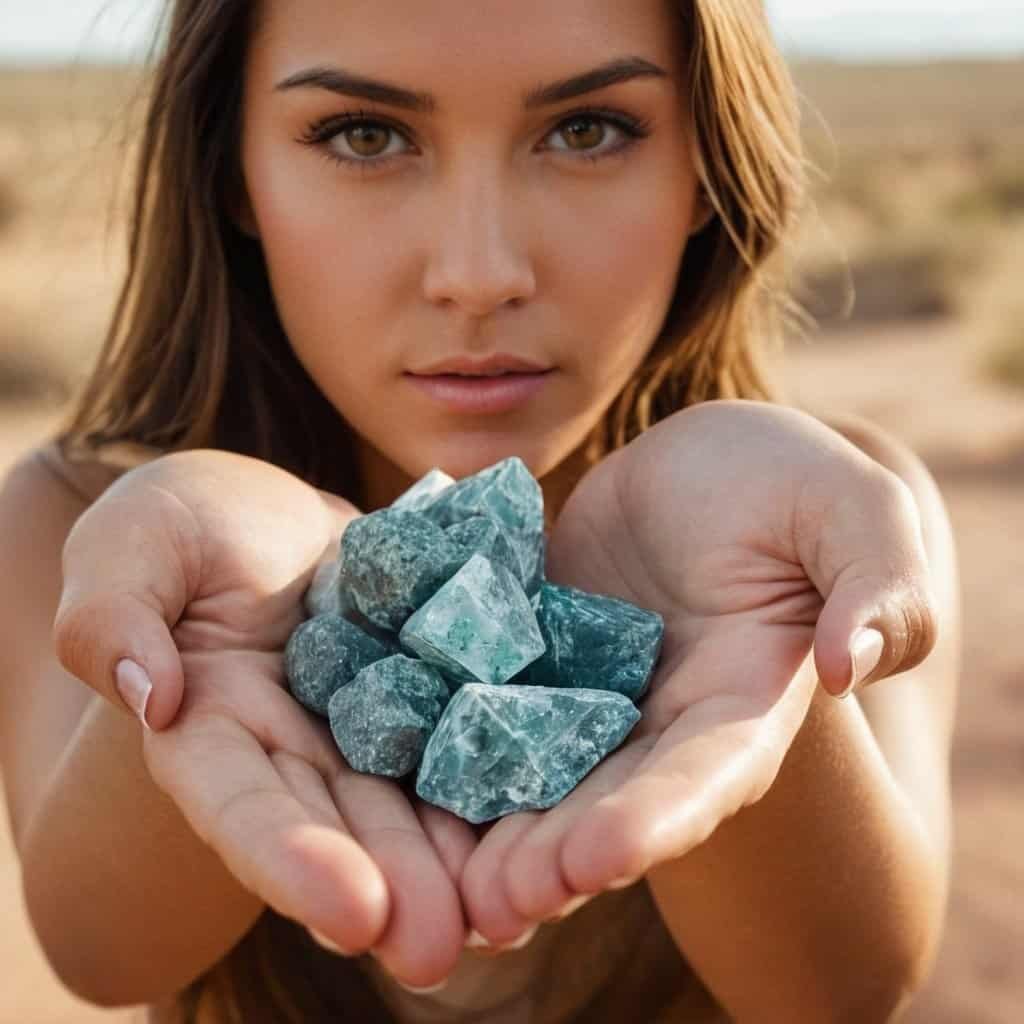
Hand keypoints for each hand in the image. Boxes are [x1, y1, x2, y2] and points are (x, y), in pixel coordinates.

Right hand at [54, 450, 476, 987]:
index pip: (239, 803)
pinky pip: (463, 735)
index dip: (289, 858)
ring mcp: (366, 725)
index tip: (349, 911)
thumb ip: (115, 614)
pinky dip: (497, 779)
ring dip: (451, 863)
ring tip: (504, 916)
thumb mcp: (134, 542)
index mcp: (210, 728)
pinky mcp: (426, 691)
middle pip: (338, 823)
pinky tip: (543, 821)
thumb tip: (150, 694)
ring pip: (409, 800)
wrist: (274, 513)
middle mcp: (293, 747)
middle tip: (441, 947)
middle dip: (389, 885)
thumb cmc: (188, 522)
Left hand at [459, 400, 937, 943]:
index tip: (601, 856)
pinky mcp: (531, 656)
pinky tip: (396, 774)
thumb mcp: (855, 512)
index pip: (708, 773)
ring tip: (442, 879)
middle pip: (610, 799)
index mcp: (742, 702)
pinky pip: (485, 699)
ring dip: (494, 828)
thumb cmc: (791, 482)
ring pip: (538, 770)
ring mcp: (588, 693)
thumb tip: (857, 664)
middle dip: (557, 853)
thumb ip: (878, 588)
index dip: (660, 817)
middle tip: (496, 903)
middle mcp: (659, 719)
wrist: (703, 465)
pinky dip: (447, 739)